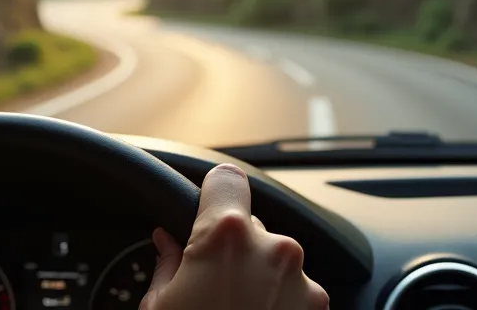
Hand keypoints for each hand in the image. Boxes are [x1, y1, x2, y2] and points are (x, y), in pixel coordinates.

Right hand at [142, 164, 329, 309]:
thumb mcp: (159, 306)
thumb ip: (168, 262)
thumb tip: (168, 242)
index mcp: (226, 236)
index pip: (226, 179)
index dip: (213, 193)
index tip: (205, 205)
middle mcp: (272, 249)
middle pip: (250, 225)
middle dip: (231, 247)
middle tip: (206, 282)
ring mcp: (301, 281)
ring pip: (274, 259)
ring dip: (257, 276)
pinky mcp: (317, 308)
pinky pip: (294, 289)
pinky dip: (276, 301)